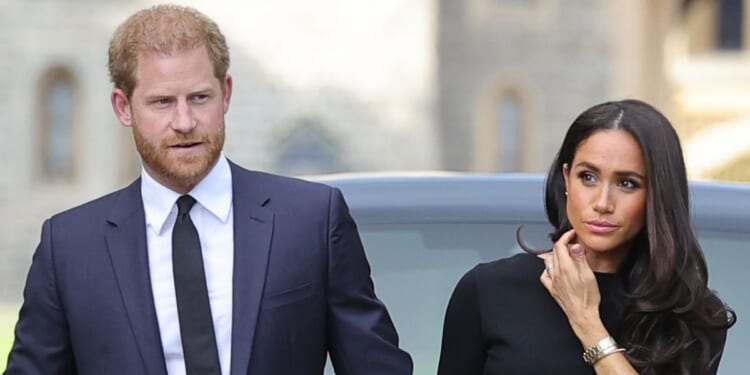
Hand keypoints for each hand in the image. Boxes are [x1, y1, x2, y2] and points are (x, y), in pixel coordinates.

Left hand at [538, 229, 607, 345]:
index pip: (560, 245)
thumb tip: (575, 246)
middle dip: (562, 244)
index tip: (572, 234)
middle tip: (573, 243)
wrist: (582, 315)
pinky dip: (548, 268)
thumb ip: (580, 259)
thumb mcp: (588, 275)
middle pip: (554, 252)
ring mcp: (552, 281)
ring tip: (566, 254)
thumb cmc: (587, 298)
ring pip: (548, 261)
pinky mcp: (552, 289)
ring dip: (555, 254)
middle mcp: (556, 273)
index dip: (566, 237)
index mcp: (565, 267)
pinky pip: (545, 275)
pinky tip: (554, 270)